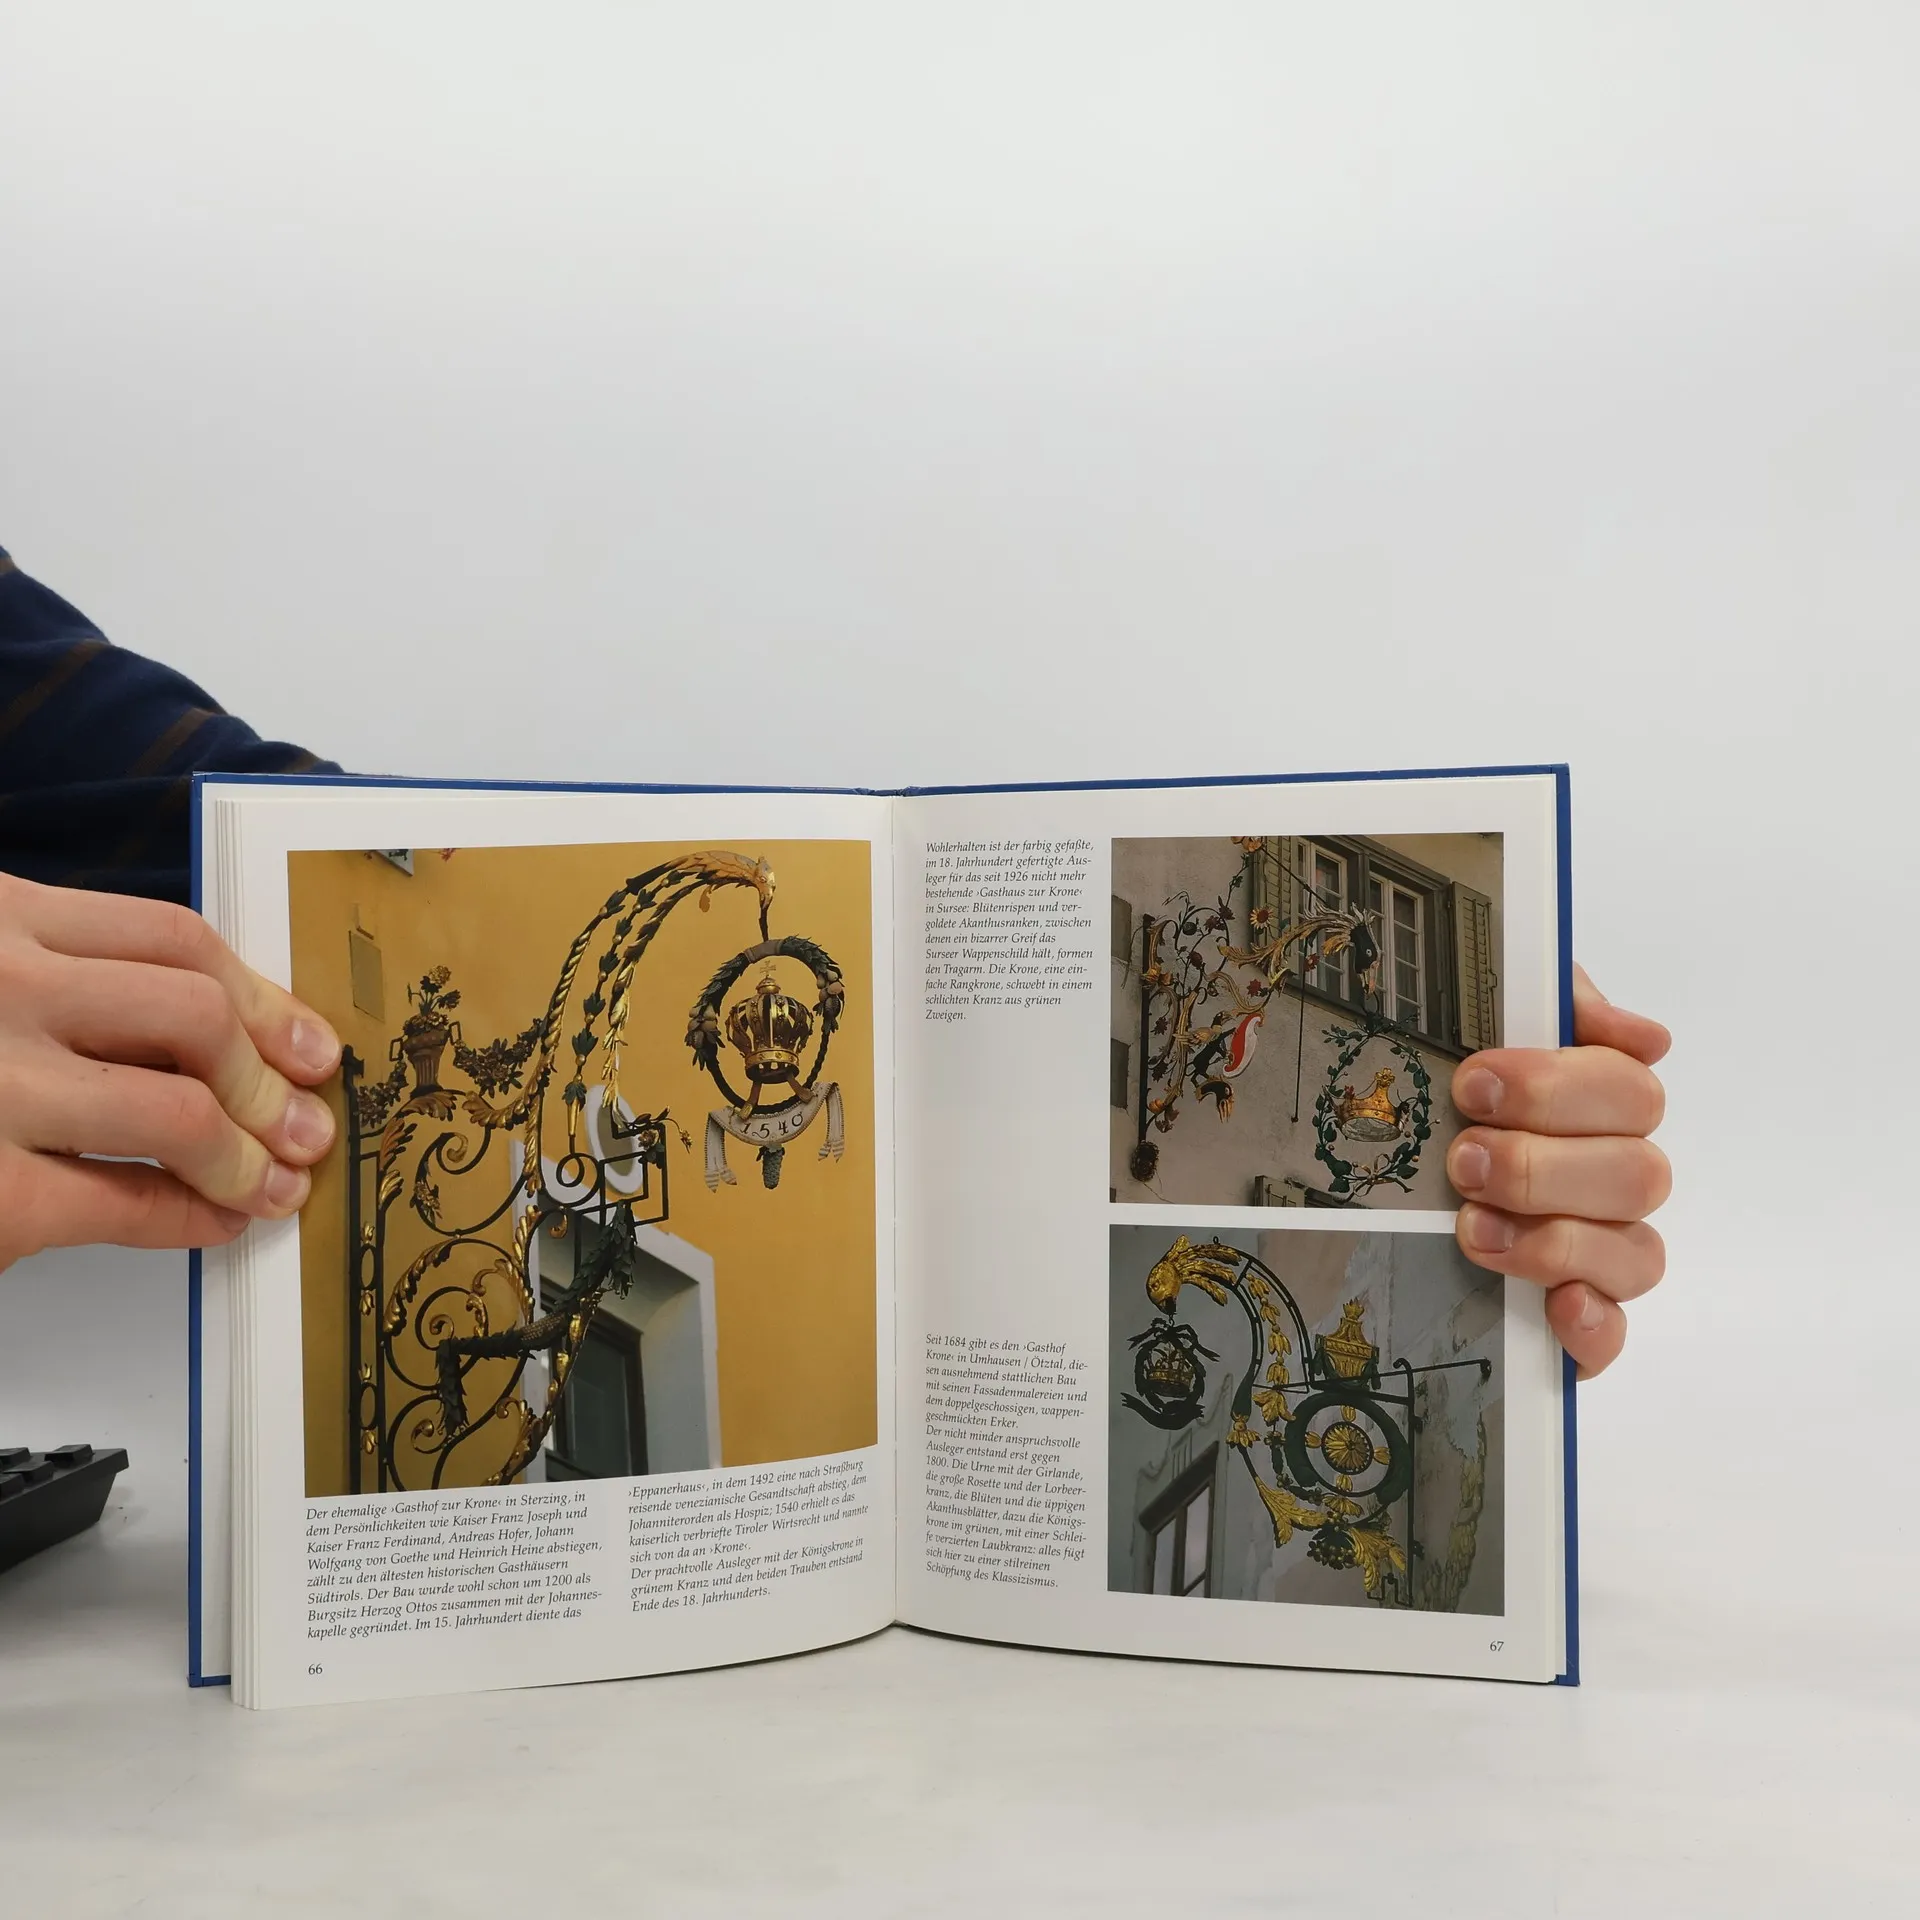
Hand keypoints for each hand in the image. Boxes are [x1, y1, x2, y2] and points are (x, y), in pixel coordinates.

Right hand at [0, 874, 340, 1273]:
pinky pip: (125, 1202)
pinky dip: (191, 1218)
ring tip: (273, 1184)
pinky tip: (214, 1224)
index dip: (265, 997)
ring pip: (177, 1108)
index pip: (174, 939)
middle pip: (194, 1014)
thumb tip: (224, 1034)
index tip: (307, 1043)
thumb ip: (63, 979)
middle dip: (270, 1078)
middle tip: (306, 1122)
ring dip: (247, 1155)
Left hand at [1447, 965, 1669, 1377]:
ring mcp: (1599, 1249)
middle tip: (1463, 1160)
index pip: (1629, 1091)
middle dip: (1542, 1166)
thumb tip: (1642, 1035)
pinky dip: (1595, 1328)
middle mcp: (1611, 1175)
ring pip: (1636, 1253)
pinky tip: (1560, 1306)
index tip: (1475, 1083)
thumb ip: (1550, 1000)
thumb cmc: (1439, 1088)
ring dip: (1556, 1240)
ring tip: (1473, 1228)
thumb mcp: (1476, 1019)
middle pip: (1638, 1174)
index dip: (1557, 1088)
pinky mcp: (1571, 1316)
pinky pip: (1613, 1333)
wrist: (1366, 1153)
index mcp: (1597, 1102)